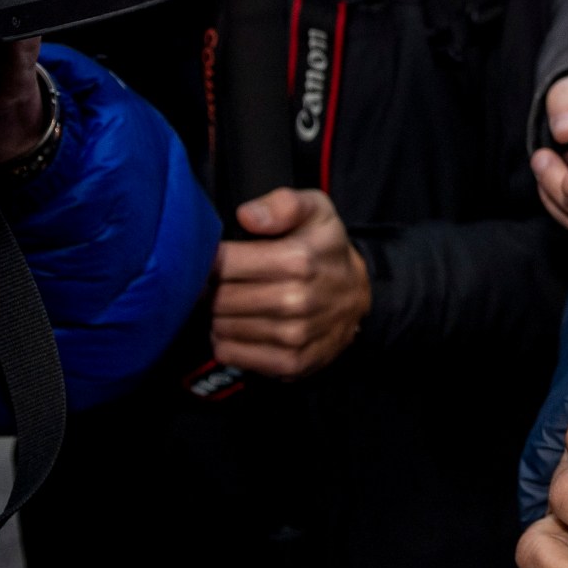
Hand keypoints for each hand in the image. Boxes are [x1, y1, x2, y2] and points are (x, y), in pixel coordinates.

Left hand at [212, 188, 371, 378]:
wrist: (358, 297)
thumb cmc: (325, 249)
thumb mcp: (316, 210)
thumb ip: (283, 204)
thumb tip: (246, 216)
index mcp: (297, 259)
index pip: (223, 263)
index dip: (208, 260)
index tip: (213, 259)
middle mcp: (296, 300)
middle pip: (218, 298)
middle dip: (210, 289)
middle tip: (217, 282)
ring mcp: (293, 336)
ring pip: (220, 327)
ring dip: (217, 316)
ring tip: (231, 303)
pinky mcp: (290, 363)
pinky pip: (230, 354)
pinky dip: (225, 341)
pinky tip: (239, 327)